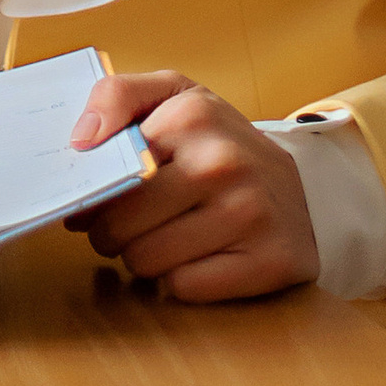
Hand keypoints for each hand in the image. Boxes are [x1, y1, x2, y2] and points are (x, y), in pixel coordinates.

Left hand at [65, 69, 318, 302]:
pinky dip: (178, 281)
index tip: (96, 196)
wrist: (303, 188)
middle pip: (119, 224)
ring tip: (163, 239)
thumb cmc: (219, 144)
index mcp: (192, 114)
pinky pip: (183, 288)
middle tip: (128, 225)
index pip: (105, 168)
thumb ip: (116, 96)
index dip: (91, 190)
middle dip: (112, 232)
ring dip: (143, 258)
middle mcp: (223, 162)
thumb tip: (81, 140)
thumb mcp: (173, 98)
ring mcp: (250, 213)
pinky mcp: (268, 261)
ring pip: (146, 260)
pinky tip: (195, 259)